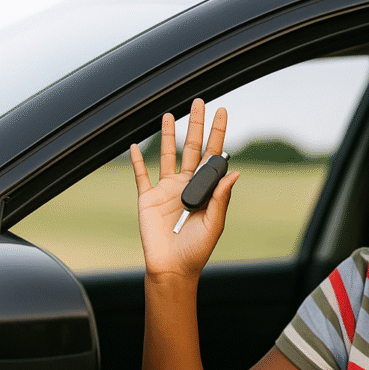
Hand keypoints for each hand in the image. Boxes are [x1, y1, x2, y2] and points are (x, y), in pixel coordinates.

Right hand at [130, 98, 238, 280]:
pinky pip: (141, 175)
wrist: (173, 267)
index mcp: (206, 190)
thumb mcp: (214, 223)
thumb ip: (222, 198)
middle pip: (192, 148)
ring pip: (167, 155)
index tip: (223, 113)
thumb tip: (234, 172)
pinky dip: (136, 160)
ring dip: (167, 135)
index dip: (218, 134)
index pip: (214, 156)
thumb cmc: (197, 249)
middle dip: (196, 125)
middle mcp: (187, 186)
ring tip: (170, 114)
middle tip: (200, 102)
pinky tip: (134, 145)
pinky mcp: (148, 198)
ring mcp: (166, 190)